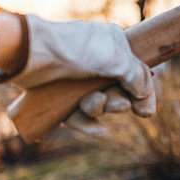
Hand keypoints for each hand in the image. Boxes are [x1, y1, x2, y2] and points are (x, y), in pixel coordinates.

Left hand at [10, 15, 155, 134]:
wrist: (33, 54)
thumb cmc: (77, 50)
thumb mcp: (117, 59)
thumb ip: (138, 76)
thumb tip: (144, 95)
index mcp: (113, 48)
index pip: (136, 73)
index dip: (143, 93)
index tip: (146, 111)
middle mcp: (97, 63)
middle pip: (117, 92)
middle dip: (118, 102)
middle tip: (118, 104)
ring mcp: (77, 80)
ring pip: (98, 105)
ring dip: (100, 108)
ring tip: (93, 103)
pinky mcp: (60, 97)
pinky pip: (79, 116)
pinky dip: (88, 124)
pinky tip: (99, 131)